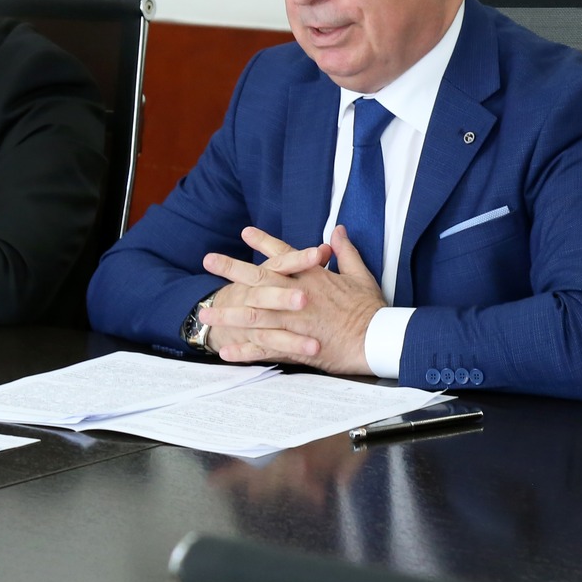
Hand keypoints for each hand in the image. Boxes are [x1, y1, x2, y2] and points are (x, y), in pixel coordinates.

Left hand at [198, 225, 383, 374]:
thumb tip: (339, 230)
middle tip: (209, 260)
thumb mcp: (361, 274)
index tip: (245, 232)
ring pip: (254, 316)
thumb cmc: (371, 309)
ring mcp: (294, 321)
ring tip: (205, 313)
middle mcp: (298, 295)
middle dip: (231, 269)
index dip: (264, 242)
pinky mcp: (295, 346)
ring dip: (228, 314)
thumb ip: (346, 252)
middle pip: (258, 280)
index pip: (284, 255)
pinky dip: (244, 351)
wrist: (376, 339)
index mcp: (313, 277)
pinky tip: (225, 351)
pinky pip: (264, 348)